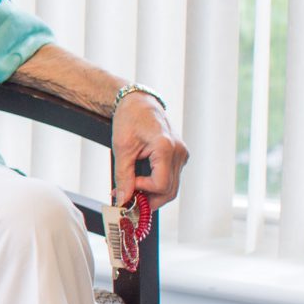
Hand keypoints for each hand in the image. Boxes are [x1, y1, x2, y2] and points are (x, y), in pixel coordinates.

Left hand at [112, 92, 187, 208]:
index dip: (143, 190)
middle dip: (149, 200)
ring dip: (153, 194)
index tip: (126, 186)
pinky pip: (171, 177)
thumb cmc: (130, 119)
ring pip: (172, 187)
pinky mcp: (179, 156)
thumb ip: (123, 175)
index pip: (161, 184)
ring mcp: (181, 154)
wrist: (139, 103)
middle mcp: (178, 152)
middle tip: (129, 200)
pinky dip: (157, 185)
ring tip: (132, 191)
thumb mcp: (121, 148)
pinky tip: (141, 183)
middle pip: (170, 190)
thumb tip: (123, 199)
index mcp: (166, 147)